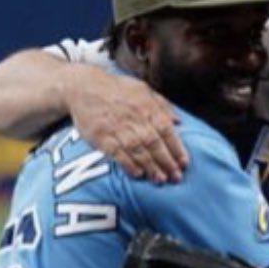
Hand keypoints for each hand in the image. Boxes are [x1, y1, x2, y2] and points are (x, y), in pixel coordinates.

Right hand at [68, 67, 187, 182]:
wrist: (84, 87)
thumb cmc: (116, 89)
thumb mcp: (142, 89)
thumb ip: (162, 105)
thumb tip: (179, 121)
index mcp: (147, 107)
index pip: (166, 130)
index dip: (176, 148)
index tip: (184, 163)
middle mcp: (134, 119)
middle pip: (154, 144)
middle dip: (167, 162)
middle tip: (176, 178)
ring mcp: (117, 129)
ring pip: (138, 151)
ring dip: (151, 167)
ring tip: (160, 180)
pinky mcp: (102, 137)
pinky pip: (117, 154)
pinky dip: (128, 165)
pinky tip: (138, 174)